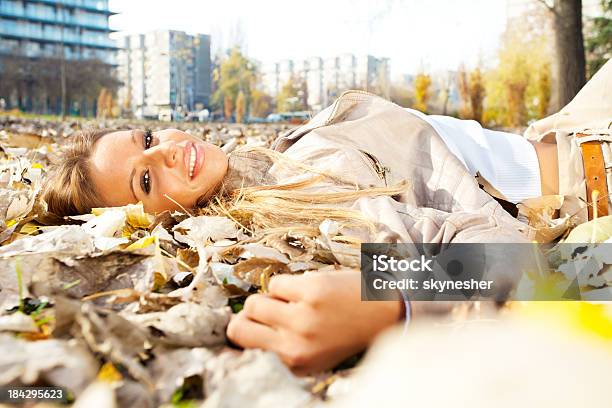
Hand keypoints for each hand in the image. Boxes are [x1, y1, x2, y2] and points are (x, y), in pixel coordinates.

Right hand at [226, 268, 402, 374]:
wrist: (382, 312)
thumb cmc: (345, 333)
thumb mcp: (312, 356)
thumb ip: (281, 349)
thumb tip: (243, 329)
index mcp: (294, 362)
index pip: (242, 346)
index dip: (241, 332)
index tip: (248, 326)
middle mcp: (295, 344)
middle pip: (240, 325)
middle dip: (248, 317)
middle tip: (266, 311)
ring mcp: (302, 317)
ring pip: (255, 302)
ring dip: (269, 300)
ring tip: (291, 301)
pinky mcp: (311, 291)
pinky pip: (276, 283)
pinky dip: (287, 285)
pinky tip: (305, 290)